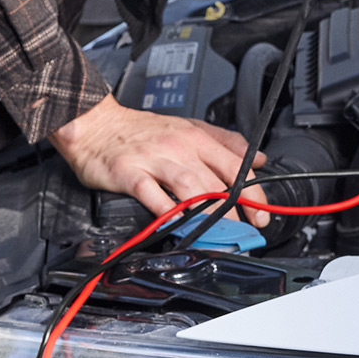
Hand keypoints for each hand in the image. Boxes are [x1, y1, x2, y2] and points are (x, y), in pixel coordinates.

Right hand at [49, 96, 260, 219]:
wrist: (97, 123)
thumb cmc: (142, 130)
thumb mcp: (190, 126)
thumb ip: (225, 142)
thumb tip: (258, 158)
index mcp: (197, 137)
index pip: (236, 165)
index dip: (254, 193)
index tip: (262, 215)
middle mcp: (179, 147)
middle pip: (216, 182)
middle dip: (235, 211)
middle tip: (245, 232)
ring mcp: (154, 159)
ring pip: (190, 187)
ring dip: (208, 214)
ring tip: (219, 235)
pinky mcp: (129, 172)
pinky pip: (151, 193)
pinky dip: (166, 211)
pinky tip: (176, 224)